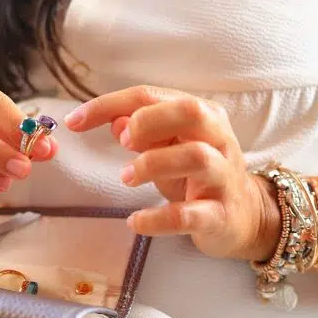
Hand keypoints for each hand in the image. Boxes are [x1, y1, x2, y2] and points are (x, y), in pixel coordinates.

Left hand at [65, 86, 279, 260]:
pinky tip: (135, 221)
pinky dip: (157, 218)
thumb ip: (142, 131)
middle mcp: (218, 139)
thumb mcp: (168, 148)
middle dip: (148, 121)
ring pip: (195, 156)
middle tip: (122, 141)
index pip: (151, 96)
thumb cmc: (197, 176)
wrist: (243, 218)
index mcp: (201, 115)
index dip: (108, 104)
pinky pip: (190, 214)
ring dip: (152, 163)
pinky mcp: (221, 214)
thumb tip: (113, 120)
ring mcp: (223, 176)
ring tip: (126, 177)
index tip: (74, 121)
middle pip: (190, 112)